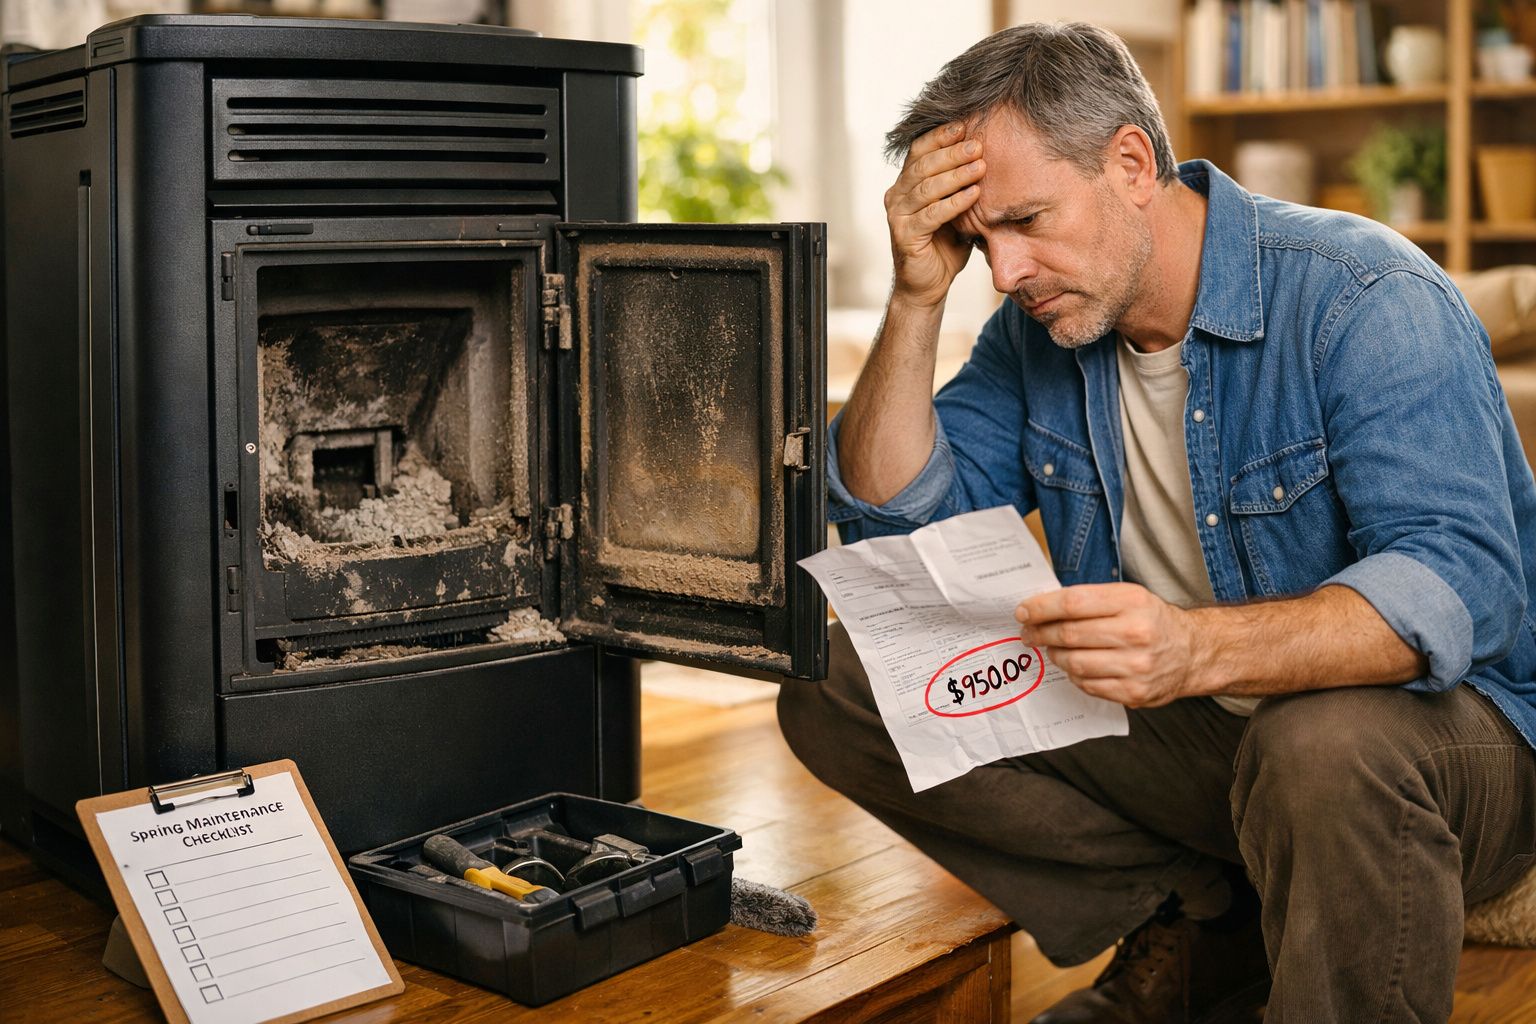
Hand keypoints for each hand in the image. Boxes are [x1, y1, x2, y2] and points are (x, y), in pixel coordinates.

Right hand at [884, 122, 985, 309]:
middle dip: (952, 152)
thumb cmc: (944, 244)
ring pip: (926, 187)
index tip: (967, 124)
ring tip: (980, 166)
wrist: (927, 284)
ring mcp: (898, 215)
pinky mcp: (904, 235)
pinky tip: (973, 194)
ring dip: (955, 174)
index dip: (941, 136)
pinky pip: (931, 214)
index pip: (920, 150)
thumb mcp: (956, 209)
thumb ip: (963, 185)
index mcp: (907, 183)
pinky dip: (954, 203)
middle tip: (979, 144)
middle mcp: (897, 195)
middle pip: (923, 165)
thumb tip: (992, 154)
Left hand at [1015, 583, 1204, 706]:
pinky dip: (1074, 675)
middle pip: (1069, 634)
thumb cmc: (1150, 620)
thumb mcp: (1127, 596)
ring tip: (1052, 649)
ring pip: (1074, 662)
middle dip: (1040, 633)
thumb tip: (1040, 607)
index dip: (1041, 608)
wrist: (1191, 652)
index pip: (1072, 603)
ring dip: (1055, 656)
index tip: (1023, 612)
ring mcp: (1136, 666)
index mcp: (1132, 602)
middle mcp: (1136, 633)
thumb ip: (1089, 600)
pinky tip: (1075, 666)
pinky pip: (1087, 685)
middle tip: (1028, 633)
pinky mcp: (1134, 692)